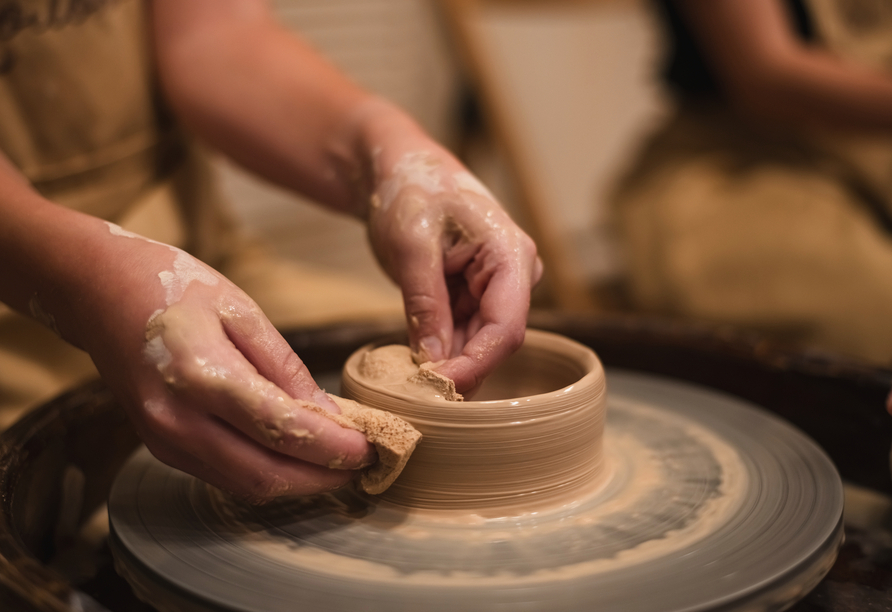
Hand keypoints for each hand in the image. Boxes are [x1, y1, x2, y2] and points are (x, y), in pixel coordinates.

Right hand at [71, 223, 374, 502]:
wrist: (96, 292)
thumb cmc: (171, 288)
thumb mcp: (241, 310)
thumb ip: (285, 367)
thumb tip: (328, 413)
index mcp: (201, 375)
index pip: (282, 429)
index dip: (333, 447)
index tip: (370, 446)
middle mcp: (178, 420)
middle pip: (265, 475)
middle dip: (322, 479)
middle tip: (363, 465)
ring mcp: (164, 440)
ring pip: (244, 485)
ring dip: (297, 483)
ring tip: (337, 463)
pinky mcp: (161, 446)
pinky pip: (224, 475)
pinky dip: (266, 472)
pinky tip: (294, 455)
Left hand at [366, 143, 541, 395]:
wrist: (398, 169)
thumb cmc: (409, 189)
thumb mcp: (411, 246)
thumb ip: (425, 304)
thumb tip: (432, 362)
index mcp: (511, 255)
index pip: (507, 326)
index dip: (477, 363)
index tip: (440, 388)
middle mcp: (512, 275)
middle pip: (495, 341)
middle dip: (460, 368)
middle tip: (419, 394)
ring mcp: (493, 288)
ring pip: (477, 344)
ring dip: (446, 364)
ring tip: (411, 382)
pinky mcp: (471, 297)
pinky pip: (460, 335)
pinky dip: (438, 352)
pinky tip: (414, 365)